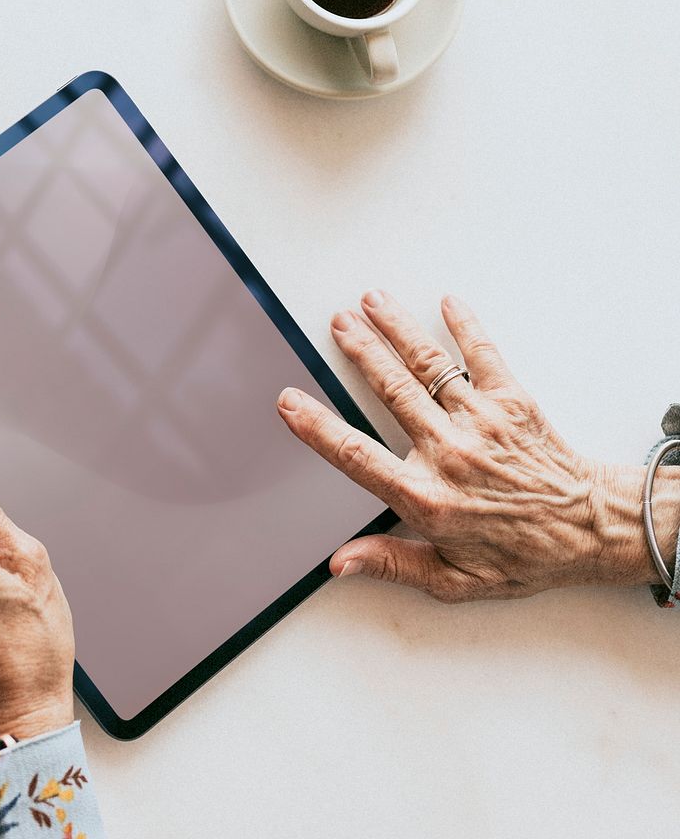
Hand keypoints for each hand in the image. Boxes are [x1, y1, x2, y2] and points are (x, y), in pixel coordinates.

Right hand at [277, 290, 679, 601]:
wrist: (593, 531)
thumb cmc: (523, 555)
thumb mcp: (453, 580)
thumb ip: (393, 564)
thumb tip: (342, 562)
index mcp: (426, 497)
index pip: (356, 455)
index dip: (317, 427)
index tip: (290, 403)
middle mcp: (449, 452)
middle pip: (390, 390)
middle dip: (359, 351)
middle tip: (336, 325)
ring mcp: (481, 421)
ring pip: (428, 365)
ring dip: (396, 329)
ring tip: (371, 303)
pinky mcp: (513, 401)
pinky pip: (483, 355)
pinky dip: (465, 326)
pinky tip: (447, 302)